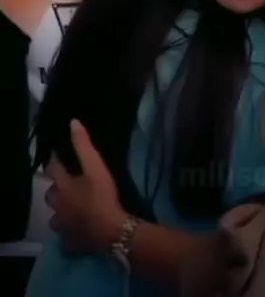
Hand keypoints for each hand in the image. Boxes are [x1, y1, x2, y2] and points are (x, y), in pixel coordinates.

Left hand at [45, 120, 125, 253]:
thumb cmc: (103, 196)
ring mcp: (64, 226)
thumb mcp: (96, 166)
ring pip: (56, 217)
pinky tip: (78, 231)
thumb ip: (84, 145)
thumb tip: (73, 123)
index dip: (55, 159)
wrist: (112, 231)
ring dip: (62, 211)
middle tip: (68, 182)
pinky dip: (70, 235)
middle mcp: (58, 207)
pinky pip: (67, 239)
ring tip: (72, 207)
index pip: (53, 168)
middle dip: (57, 188)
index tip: (59, 153)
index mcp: (62, 187)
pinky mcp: (72, 243)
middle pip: (51, 194)